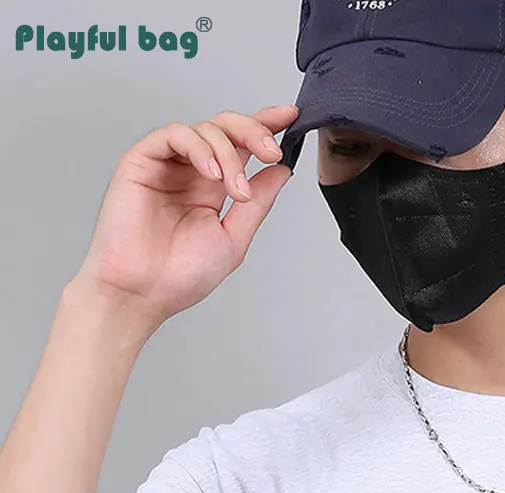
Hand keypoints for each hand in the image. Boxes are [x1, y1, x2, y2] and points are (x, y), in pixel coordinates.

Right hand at [74, 105, 299, 330]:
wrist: (144, 292)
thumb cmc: (180, 276)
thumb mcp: (234, 237)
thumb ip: (258, 202)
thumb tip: (282, 171)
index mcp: (213, 188)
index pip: (240, 146)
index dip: (264, 125)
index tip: (290, 117)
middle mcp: (192, 172)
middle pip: (226, 128)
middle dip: (254, 132)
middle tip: (271, 151)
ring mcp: (168, 164)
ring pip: (205, 129)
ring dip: (229, 152)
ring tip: (236, 189)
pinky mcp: (142, 160)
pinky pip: (174, 134)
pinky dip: (199, 147)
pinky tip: (211, 173)